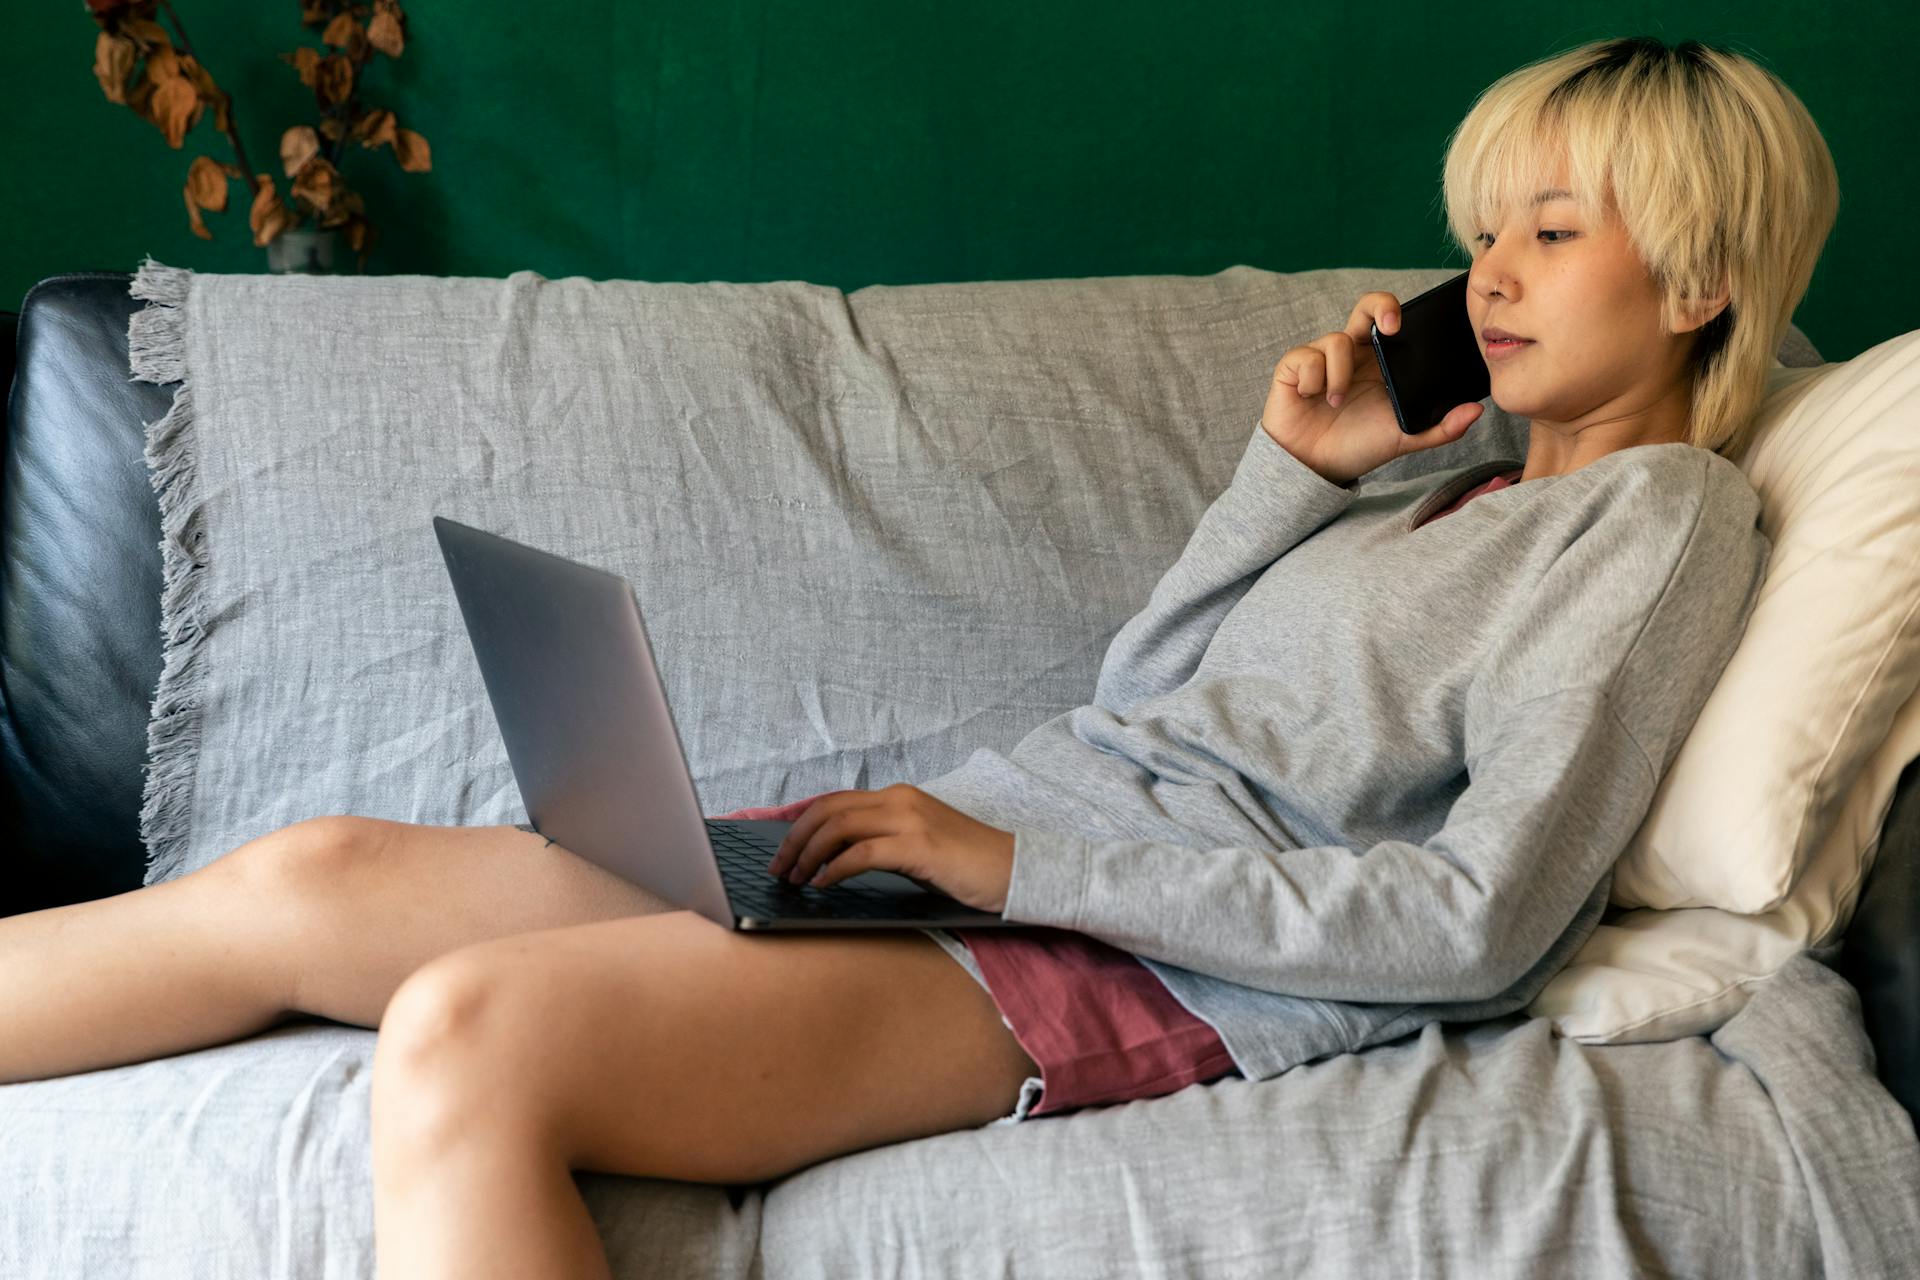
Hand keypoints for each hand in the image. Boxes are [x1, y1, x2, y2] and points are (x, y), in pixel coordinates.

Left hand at [765, 784, 1016, 913]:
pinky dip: (834, 869)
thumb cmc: (969, 864)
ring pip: (839, 827)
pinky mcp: (919, 847)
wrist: (1016, 869)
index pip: (836, 801)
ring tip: (795, 879)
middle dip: (795, 838)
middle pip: (829, 810)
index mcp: (899, 797)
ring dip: (808, 854)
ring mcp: (910, 820)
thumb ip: (886, 842)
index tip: (783, 847)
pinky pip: (861, 854)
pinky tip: (823, 885)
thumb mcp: (920, 845)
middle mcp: (900, 800)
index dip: (802, 822)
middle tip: (778, 867)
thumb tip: (840, 858)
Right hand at [1259, 290, 1484, 486]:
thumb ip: (1440, 428)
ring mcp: (1321, 358)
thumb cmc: (1357, 446)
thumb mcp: (1403, 438)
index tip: (1401, 327)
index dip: (1395, 311)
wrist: (1314, 469)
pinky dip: (1311, 379)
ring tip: (1337, 402)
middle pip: (1365, 306)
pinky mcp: (1292, 368)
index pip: (1390, 321)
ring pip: (1335, 340)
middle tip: (1389, 329)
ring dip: (1339, 375)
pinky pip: (1305, 358)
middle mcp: (1351, 353)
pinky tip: (1312, 397)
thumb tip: (1476, 411)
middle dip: (1379, 306)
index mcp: (1377, 362)